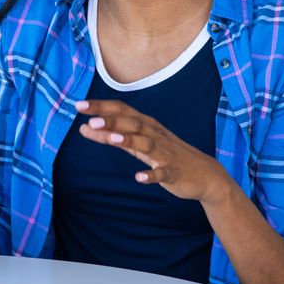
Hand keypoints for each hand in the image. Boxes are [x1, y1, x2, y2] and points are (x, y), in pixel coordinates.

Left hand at [75, 100, 229, 204]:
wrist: (205, 175)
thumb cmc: (166, 155)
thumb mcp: (136, 145)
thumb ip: (110, 136)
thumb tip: (84, 127)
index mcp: (146, 126)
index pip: (121, 110)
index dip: (101, 107)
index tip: (78, 105)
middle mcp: (155, 135)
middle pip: (132, 124)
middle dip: (112, 121)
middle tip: (90, 120)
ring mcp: (165, 153)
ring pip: (146, 144)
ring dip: (129, 141)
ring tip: (112, 139)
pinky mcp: (173, 172)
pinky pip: (162, 173)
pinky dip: (151, 175)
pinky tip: (139, 178)